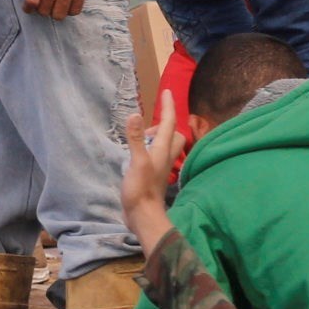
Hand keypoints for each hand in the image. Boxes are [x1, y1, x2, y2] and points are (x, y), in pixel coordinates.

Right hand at [121, 92, 184, 257]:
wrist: (143, 217)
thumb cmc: (141, 190)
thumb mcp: (136, 162)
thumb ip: (135, 138)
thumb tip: (135, 114)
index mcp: (162, 150)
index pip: (169, 122)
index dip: (169, 106)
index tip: (167, 91)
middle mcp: (164, 157)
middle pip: (173, 135)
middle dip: (164, 125)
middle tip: (146, 127)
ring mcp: (160, 167)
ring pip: (165, 146)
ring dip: (156, 138)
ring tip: (139, 139)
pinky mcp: (153, 176)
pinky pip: (156, 156)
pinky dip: (149, 150)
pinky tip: (136, 156)